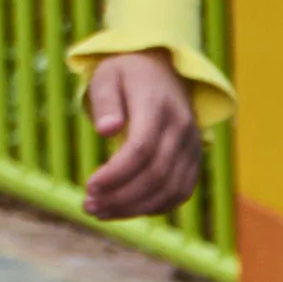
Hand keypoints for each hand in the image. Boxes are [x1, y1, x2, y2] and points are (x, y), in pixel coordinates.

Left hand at [76, 52, 203, 221]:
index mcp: (157, 106)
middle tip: (88, 206)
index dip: (116, 173)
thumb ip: (104, 101)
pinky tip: (125, 210)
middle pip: (156, 174)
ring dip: (135, 208)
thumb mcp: (106, 76)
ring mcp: (192, 146)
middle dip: (121, 197)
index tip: (89, 186)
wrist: (161, 69)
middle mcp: (181, 128)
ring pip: (170, 189)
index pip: (141, 149)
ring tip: (100, 212)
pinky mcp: (194, 160)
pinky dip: (154, 207)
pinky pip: (180, 192)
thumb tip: (106, 131)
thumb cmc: (125, 74)